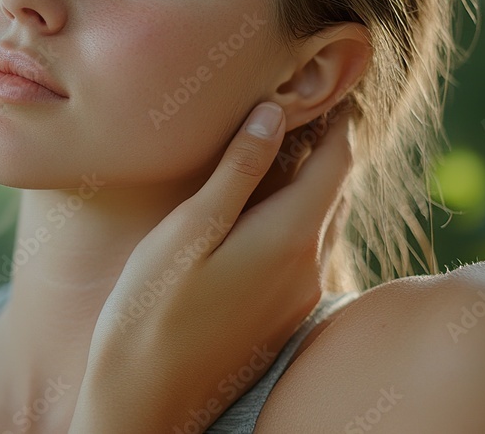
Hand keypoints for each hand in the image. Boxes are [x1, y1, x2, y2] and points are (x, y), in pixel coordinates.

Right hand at [69, 101, 353, 433]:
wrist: (146, 403)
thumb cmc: (151, 310)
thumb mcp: (188, 229)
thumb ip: (237, 170)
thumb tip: (275, 112)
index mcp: (290, 237)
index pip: (338, 161)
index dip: (337, 117)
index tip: (328, 83)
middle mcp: (309, 267)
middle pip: (335, 189)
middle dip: (324, 145)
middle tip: (302, 105)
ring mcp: (299, 296)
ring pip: (321, 221)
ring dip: (311, 182)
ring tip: (281, 148)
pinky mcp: (282, 316)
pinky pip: (306, 251)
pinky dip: (296, 217)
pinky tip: (259, 211)